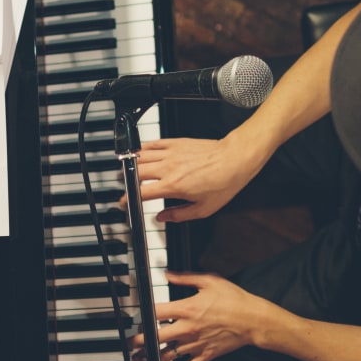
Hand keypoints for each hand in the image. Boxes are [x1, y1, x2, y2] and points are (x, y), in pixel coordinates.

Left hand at [131, 272, 281, 360]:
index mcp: (186, 308)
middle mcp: (187, 328)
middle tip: (128, 344)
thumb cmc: (234, 299)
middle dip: (137, 342)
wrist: (254, 320)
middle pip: (155, 337)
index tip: (134, 317)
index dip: (141, 315)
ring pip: (166, 355)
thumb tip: (167, 274)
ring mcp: (195, 344)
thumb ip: (185, 278)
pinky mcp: (205, 355)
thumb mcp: (210, 281)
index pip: (155, 313)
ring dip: (150, 359)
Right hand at [138, 136, 264, 222]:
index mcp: (173, 186)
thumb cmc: (223, 182)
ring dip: (132, 164)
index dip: (128, 199)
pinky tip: (141, 153)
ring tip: (130, 171)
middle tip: (126, 187)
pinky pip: (153, 143)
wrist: (234, 159)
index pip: (141, 193)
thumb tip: (162, 218)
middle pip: (136, 172)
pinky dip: (143, 149)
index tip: (125, 202)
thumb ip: (179, 215)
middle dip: (126, 181)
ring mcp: (171, 153)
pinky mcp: (176, 142)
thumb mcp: (203, 209)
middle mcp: (168, 168)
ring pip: (141, 156)